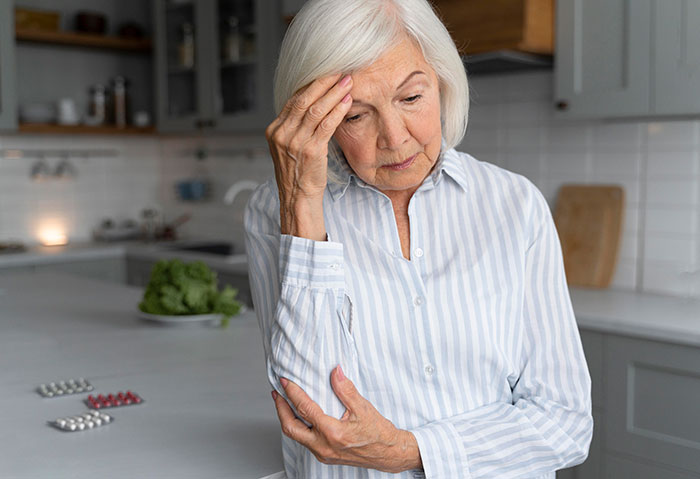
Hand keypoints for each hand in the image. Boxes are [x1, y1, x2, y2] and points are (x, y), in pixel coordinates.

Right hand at [265, 74, 353, 240]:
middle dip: (323, 83)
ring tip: (348, 82)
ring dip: (334, 93)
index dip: (311, 85)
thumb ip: (297, 127)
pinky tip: (347, 102)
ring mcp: (294, 142)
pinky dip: (338, 111)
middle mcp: (282, 133)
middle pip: (303, 100)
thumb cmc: (299, 173)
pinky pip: (326, 125)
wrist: (298, 198)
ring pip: (316, 110)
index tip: (327, 73)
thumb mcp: (291, 147)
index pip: (293, 100)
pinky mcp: (310, 151)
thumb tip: (314, 104)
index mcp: (275, 130)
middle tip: (340, 71)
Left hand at [271, 365, 422, 472]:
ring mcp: (323, 453)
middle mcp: (324, 446)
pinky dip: (298, 427)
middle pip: (290, 427)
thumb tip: (335, 372)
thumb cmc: (378, 433)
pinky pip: (304, 441)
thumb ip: (346, 389)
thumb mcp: (363, 407)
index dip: (292, 393)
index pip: (305, 409)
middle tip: (277, 393)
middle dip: (280, 409)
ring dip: (287, 418)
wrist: (388, 454)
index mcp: (332, 433)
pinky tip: (300, 417)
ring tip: (284, 403)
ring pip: (296, 436)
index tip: (285, 381)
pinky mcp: (324, 456)